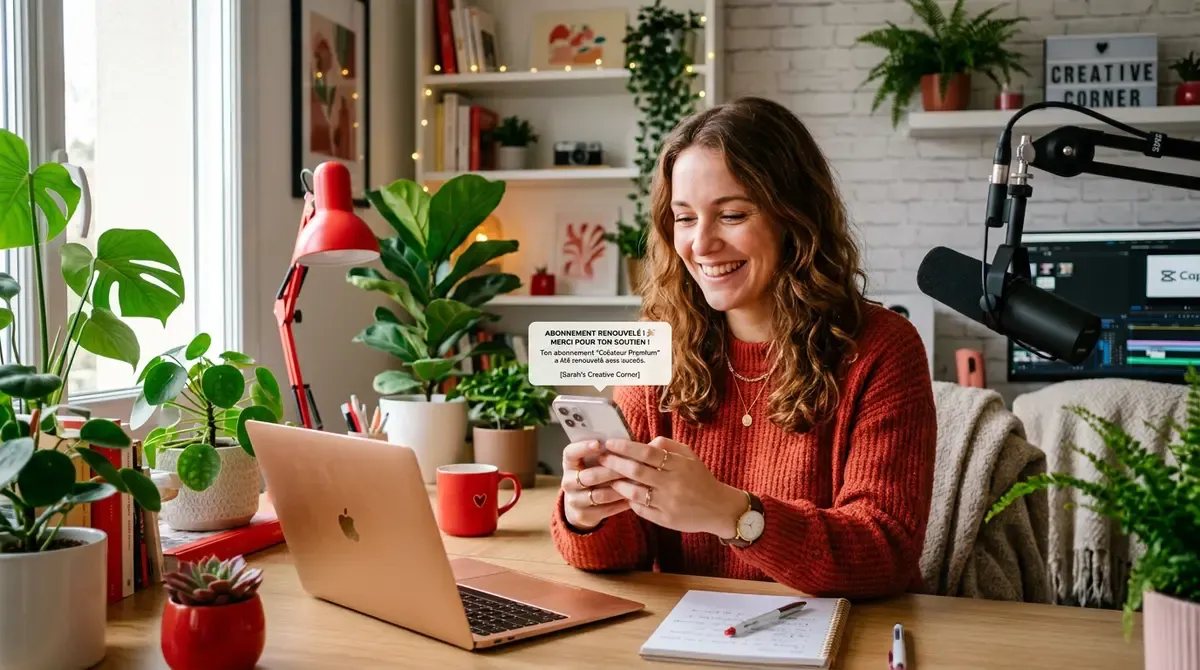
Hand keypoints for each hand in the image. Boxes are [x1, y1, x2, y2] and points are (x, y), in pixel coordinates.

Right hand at [560, 440, 629, 530]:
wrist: (581, 503)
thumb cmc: (594, 472)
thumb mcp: (593, 461)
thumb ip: (606, 451)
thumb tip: (628, 440)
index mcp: (569, 464)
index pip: (570, 453)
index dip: (582, 448)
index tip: (598, 443)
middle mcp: (568, 481)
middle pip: (588, 476)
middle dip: (611, 471)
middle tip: (631, 466)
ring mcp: (574, 500)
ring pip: (599, 495)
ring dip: (619, 489)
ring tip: (636, 483)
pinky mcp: (583, 515)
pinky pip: (605, 510)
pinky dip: (621, 503)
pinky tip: (634, 498)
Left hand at [600, 437, 746, 537]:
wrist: (718, 508)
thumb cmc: (700, 478)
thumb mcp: (689, 456)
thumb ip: (667, 446)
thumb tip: (644, 442)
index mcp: (679, 465)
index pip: (648, 452)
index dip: (626, 447)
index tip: (610, 443)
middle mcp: (673, 484)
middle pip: (637, 471)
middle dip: (615, 463)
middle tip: (601, 458)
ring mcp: (668, 503)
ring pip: (635, 492)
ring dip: (618, 484)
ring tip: (608, 477)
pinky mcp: (665, 520)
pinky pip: (640, 509)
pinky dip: (629, 500)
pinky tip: (623, 493)